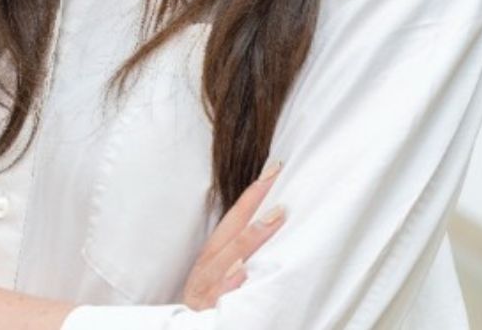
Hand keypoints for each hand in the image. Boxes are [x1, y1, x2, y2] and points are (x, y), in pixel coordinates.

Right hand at [181, 161, 287, 309]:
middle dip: (251, 205)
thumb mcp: (217, 279)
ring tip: (272, 218)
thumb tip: (266, 230)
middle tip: (275, 180)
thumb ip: (235, 258)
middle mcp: (207, 269)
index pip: (233, 220)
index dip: (252, 195)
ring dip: (248, 238)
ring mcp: (207, 289)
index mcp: (211, 258)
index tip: (274, 170)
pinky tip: (243, 270)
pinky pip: (219, 295)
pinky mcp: (207, 312)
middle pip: (230, 232)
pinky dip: (229, 281)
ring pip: (226, 259)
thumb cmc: (206, 305)